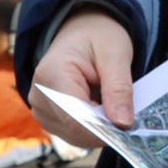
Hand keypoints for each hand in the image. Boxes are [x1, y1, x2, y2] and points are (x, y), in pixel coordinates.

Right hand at [29, 6, 135, 146]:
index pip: (75, 119)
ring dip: (100, 126)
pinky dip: (94, 126)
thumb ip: (119, 88)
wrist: (80, 32)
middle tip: (126, 109)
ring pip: (77, 136)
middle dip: (105, 126)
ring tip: (110, 101)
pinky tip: (101, 107)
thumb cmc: (97, 37)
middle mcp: (39, 97)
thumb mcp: (116, 53)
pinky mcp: (49, 118)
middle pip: (76, 130)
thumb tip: (122, 123)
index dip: (104, 128)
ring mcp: (41, 110)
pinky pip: (75, 133)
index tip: (128, 126)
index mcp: (51, 75)